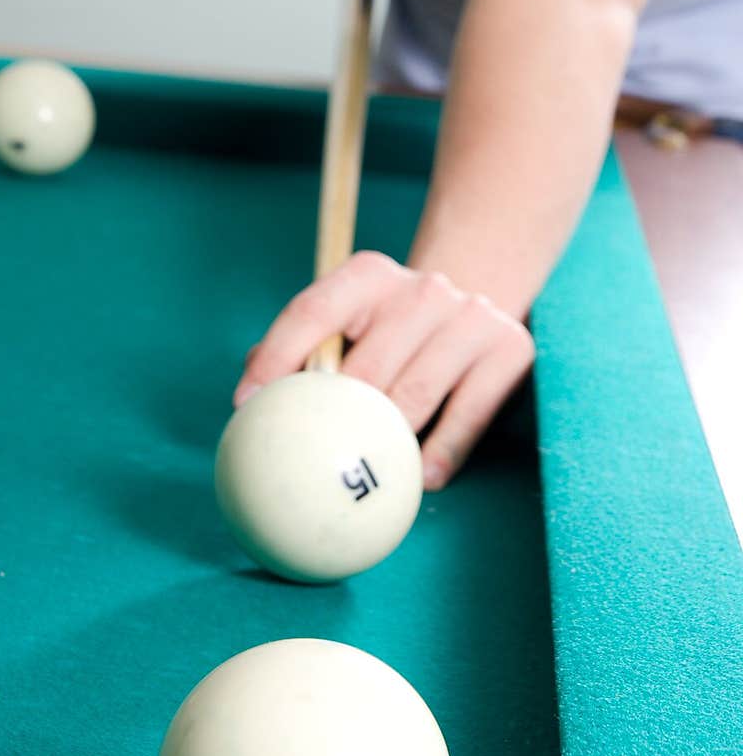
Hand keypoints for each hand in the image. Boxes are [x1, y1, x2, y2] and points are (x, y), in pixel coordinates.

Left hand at [233, 251, 534, 490]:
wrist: (478, 307)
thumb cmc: (389, 332)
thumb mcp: (350, 322)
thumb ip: (300, 351)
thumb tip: (249, 400)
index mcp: (368, 276)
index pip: (312, 312)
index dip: (275, 357)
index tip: (246, 404)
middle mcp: (422, 288)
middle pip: (365, 366)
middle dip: (335, 416)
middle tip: (310, 458)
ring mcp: (470, 315)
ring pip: (414, 395)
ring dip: (386, 443)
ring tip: (364, 477)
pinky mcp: (509, 349)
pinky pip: (468, 413)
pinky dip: (443, 451)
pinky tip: (423, 479)